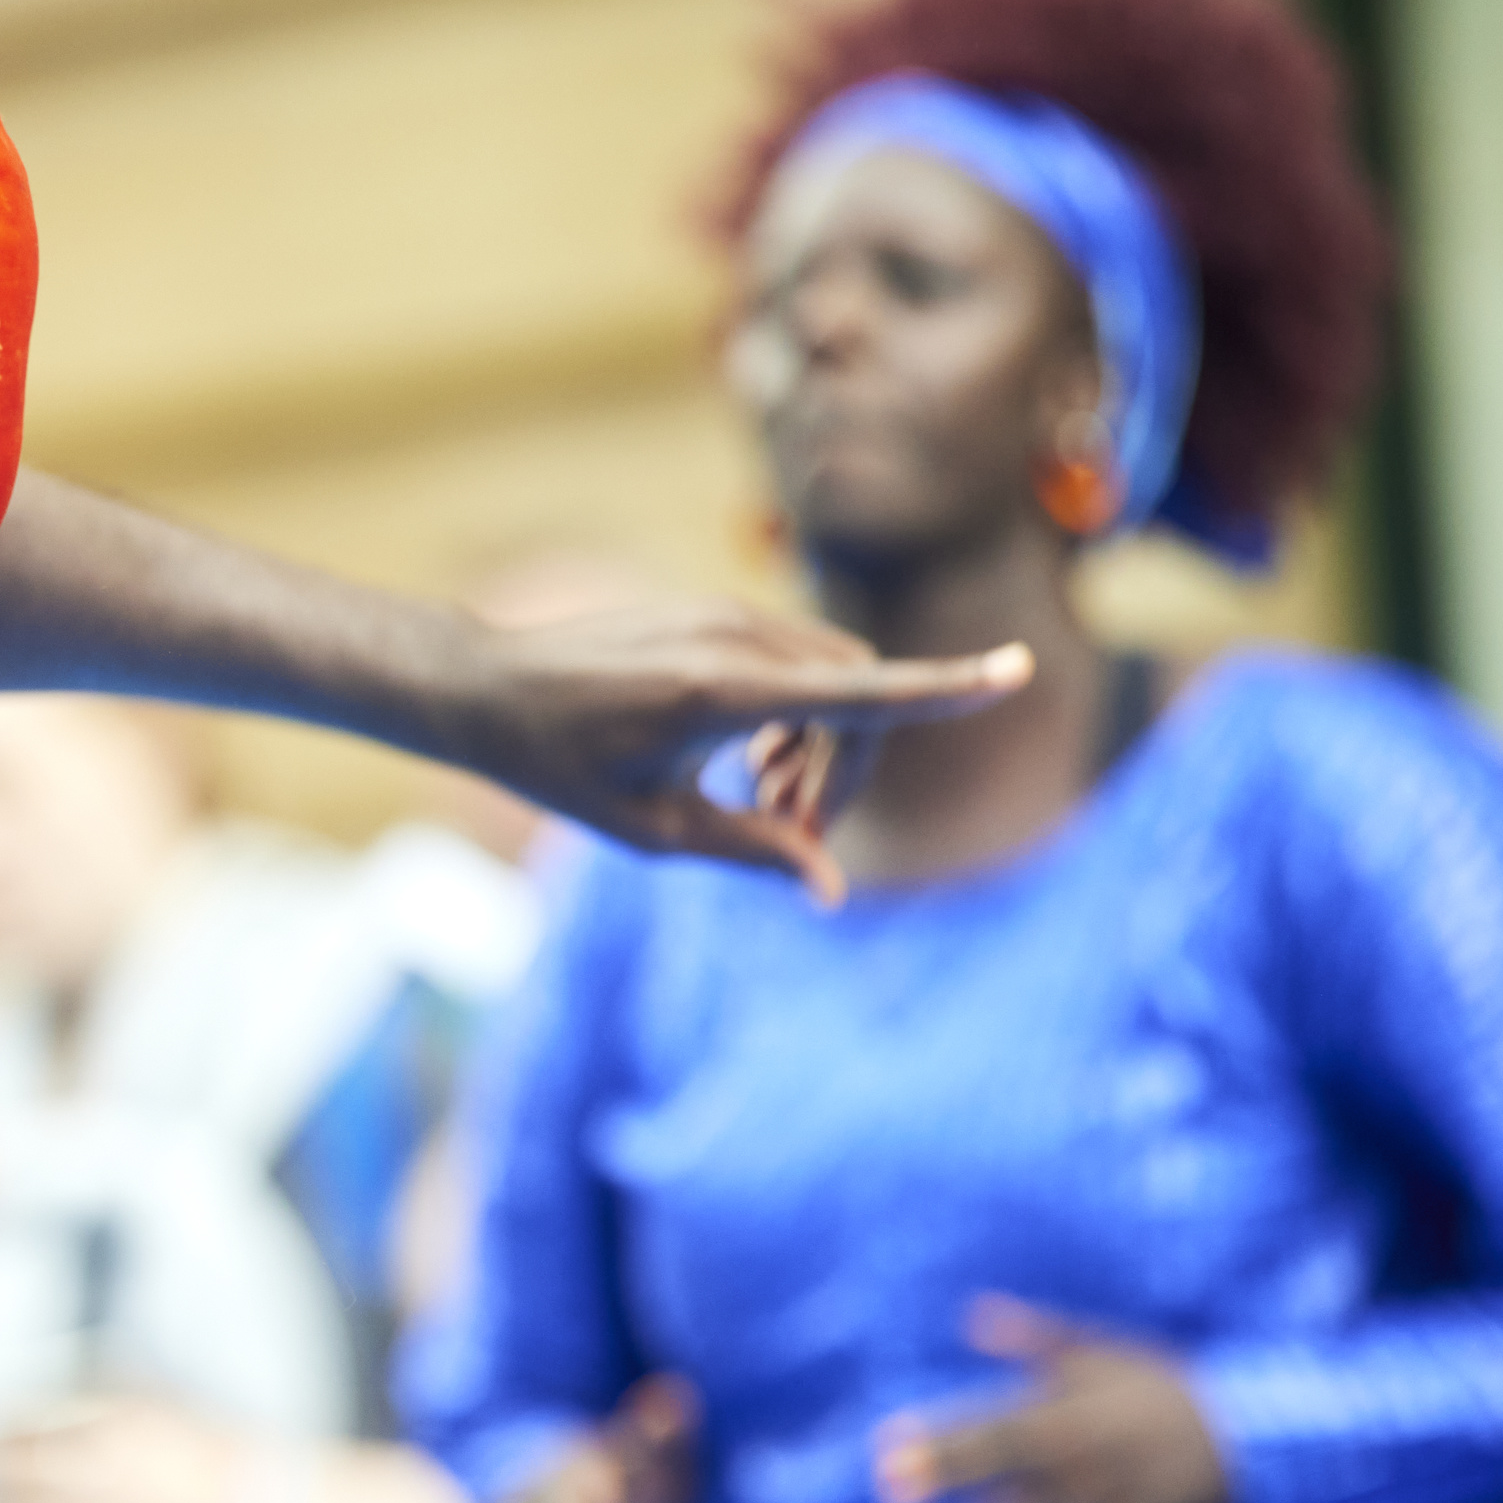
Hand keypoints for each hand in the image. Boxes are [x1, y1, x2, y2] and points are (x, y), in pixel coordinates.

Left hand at [461, 597, 1026, 901]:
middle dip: (852, 768)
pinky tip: (752, 761)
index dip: (946, 688)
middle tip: (799, 835)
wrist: (484, 687)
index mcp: (723, 692)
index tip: (1017, 669)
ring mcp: (727, 616)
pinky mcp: (717, 614)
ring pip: (833, 675)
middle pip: (859, 696)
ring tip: (769, 801)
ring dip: (827, 743)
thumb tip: (830, 888)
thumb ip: (752, 851)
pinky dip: (799, 712)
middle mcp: (736, 639)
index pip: (861, 691)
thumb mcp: (654, 830)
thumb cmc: (560, 768)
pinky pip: (797, 658)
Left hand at [873, 1299, 1228, 1502]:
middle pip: (1005, 1457)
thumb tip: (972, 1314)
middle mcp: (1083, 1444)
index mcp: (1067, 1402)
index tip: (883, 1445)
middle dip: (948, 1471)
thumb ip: (1036, 1338)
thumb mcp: (1102, 1352)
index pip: (989, 1416)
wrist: (1252, 1430)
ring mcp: (1112, 1487)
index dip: (937, 1431)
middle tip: (888, 1489)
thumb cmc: (1165, 1387)